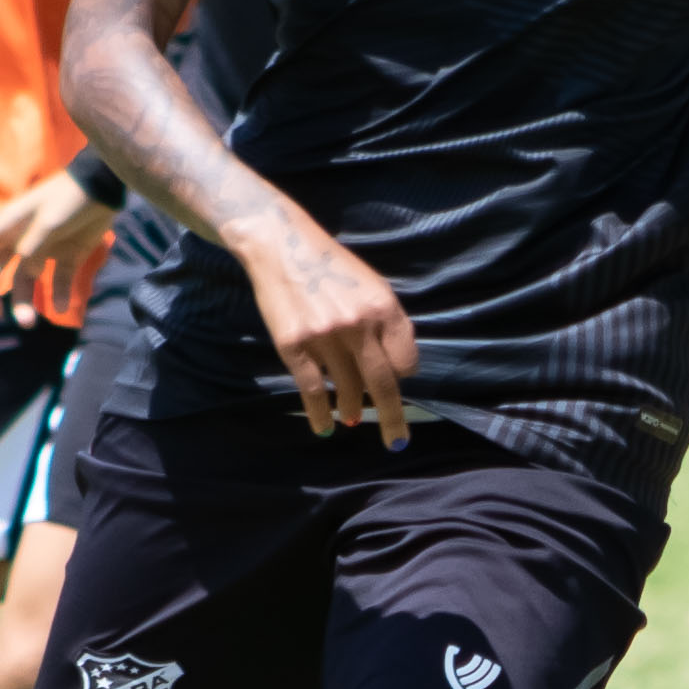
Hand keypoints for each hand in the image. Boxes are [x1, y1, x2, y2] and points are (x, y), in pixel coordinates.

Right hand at [0, 173, 117, 318]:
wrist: (103, 189)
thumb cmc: (69, 197)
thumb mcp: (47, 219)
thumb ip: (32, 245)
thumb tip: (21, 268)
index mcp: (9, 228)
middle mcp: (21, 242)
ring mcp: (43, 252)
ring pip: (25, 282)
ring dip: (23, 303)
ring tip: (29, 323)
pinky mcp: (66, 259)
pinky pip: (57, 282)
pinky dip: (58, 296)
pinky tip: (62, 306)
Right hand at [236, 219, 417, 446]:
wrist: (282, 246)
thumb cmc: (331, 266)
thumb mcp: (371, 285)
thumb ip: (387, 322)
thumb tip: (398, 368)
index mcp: (383, 307)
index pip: (406, 360)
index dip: (403, 375)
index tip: (396, 381)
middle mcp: (358, 324)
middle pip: (383, 384)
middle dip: (393, 417)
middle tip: (397, 441)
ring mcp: (325, 337)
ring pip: (348, 389)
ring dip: (354, 409)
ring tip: (353, 419)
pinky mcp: (294, 346)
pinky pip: (313, 391)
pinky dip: (320, 414)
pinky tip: (324, 427)